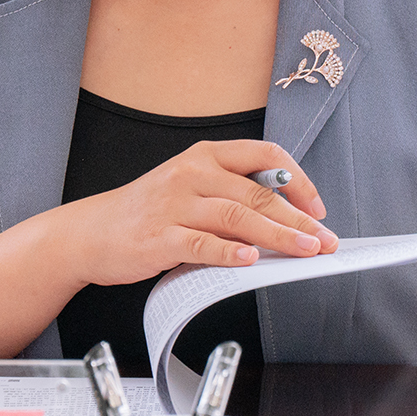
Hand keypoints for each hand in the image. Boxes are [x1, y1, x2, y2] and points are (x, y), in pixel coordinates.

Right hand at [57, 140, 338, 287]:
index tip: (318, 208)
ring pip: (238, 217)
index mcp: (204, 155)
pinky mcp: (161, 237)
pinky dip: (231, 252)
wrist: (92, 232)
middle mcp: (192, 173)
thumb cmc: (148, 212)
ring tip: (304, 251)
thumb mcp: (190, 187)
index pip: (265, 156)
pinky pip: (203, 244)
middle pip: (258, 193)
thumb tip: (286, 216)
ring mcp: (175, 204)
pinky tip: (251, 261)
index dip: (299, 181)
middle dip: (299, 219)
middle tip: (324, 240)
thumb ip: (232, 194)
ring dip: (278, 236)